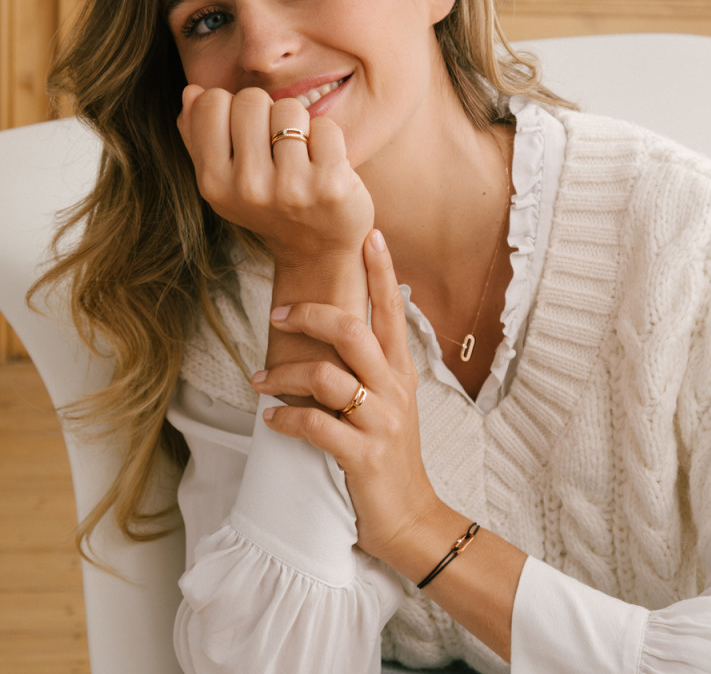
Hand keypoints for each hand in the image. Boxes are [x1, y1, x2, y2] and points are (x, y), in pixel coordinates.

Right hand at [177, 84, 374, 265]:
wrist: (318, 253)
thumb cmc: (270, 207)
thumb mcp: (225, 182)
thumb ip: (199, 137)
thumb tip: (192, 91)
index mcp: (213, 183)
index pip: (211, 102)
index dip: (233, 109)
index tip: (248, 135)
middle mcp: (248, 186)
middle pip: (251, 100)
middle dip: (268, 114)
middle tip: (277, 146)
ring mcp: (290, 186)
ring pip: (289, 109)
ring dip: (299, 125)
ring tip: (301, 155)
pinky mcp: (330, 184)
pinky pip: (325, 126)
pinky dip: (327, 138)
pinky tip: (325, 163)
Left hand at [252, 229, 441, 561]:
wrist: (410, 516)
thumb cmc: (392, 454)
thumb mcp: (392, 403)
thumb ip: (373, 367)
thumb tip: (341, 332)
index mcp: (401, 371)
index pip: (393, 310)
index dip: (382, 271)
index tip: (370, 235)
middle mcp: (395, 388)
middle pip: (354, 329)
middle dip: (312, 313)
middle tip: (278, 312)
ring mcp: (381, 421)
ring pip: (326, 375)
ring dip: (283, 373)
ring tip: (259, 381)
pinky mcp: (363, 455)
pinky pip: (315, 425)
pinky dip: (286, 418)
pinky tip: (270, 419)